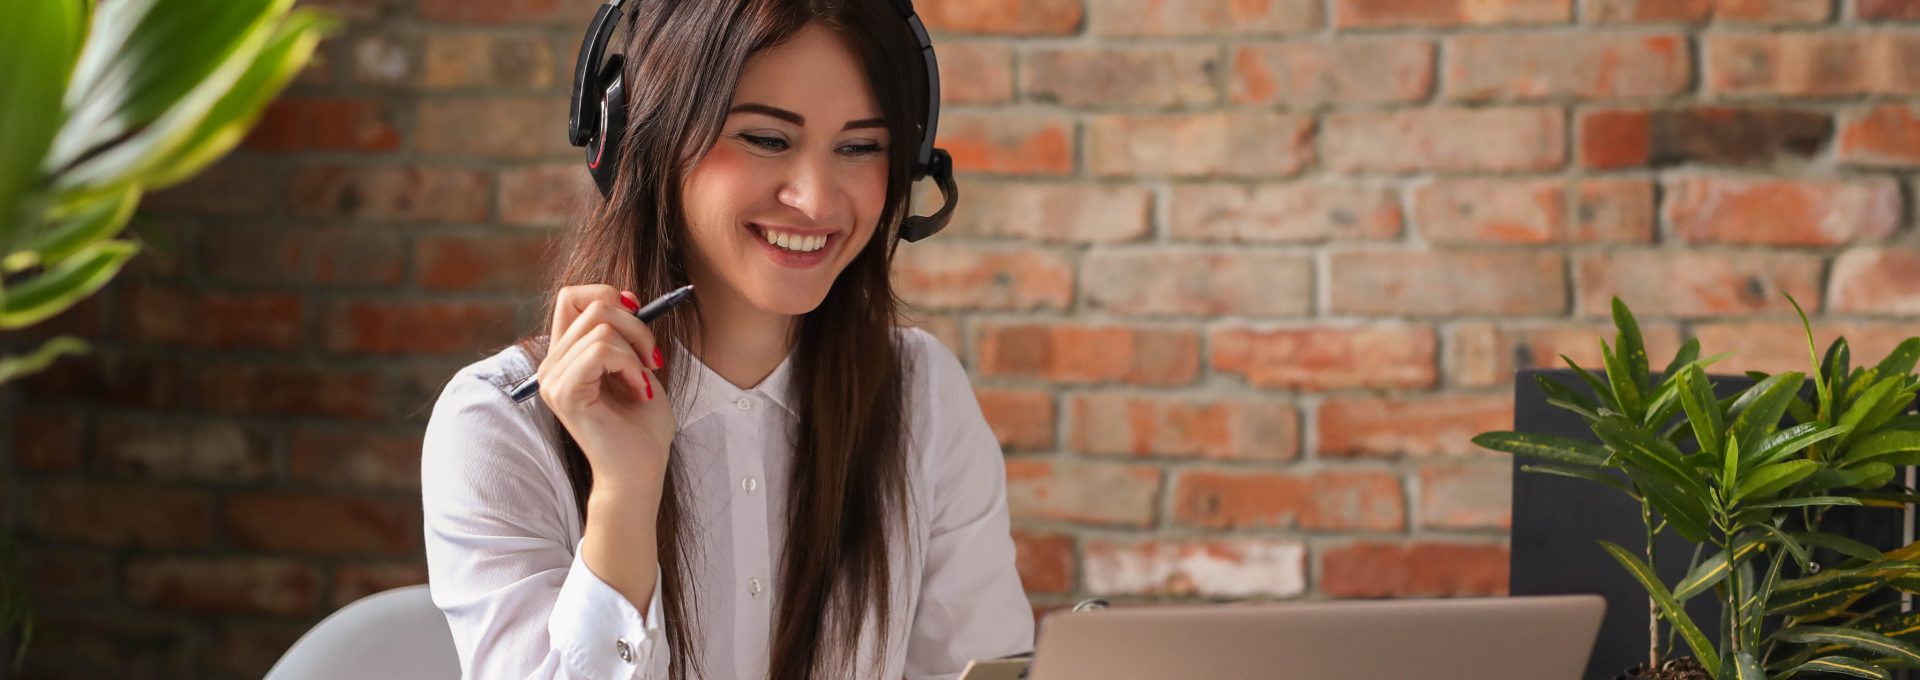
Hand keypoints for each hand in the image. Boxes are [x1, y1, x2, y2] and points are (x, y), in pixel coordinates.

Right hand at [537, 284, 675, 493]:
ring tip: (643, 382)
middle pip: (592, 304)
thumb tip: (625, 296)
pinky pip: (600, 351)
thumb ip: (624, 333)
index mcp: (566, 356)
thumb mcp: (637, 367)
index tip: (638, 319)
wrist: (640, 471)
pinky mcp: (565, 393)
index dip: (609, 295)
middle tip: (653, 360)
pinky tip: (639, 390)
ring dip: (636, 349)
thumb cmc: (642, 427)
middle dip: (636, 324)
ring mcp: (554, 379)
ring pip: (600, 326)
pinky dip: (629, 365)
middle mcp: (551, 365)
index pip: (571, 297)